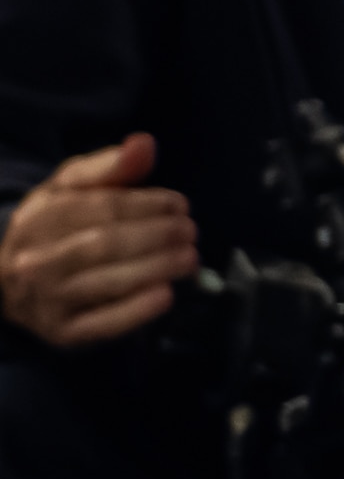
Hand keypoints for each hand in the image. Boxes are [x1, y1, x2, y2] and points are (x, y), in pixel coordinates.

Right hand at [1, 135, 197, 348]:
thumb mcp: (69, 192)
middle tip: (190, 232)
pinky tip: (166, 295)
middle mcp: (35, 261)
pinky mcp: (62, 334)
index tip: (180, 205)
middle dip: (157, 235)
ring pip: (106, 282)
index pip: (98, 208)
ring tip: (190, 258)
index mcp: (37, 219)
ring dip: (157, 268)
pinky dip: (138, 311)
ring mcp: (47, 301)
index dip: (146, 204)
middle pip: (104, 244)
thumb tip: (144, 143)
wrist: (8, 288)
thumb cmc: (53, 231)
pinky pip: (103, 325)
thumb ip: (108, 168)